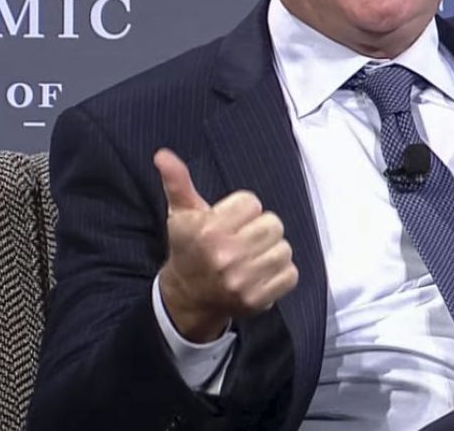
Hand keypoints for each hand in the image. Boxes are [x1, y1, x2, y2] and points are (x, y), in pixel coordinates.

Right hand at [153, 148, 298, 342]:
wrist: (188, 297)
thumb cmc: (189, 249)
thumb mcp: (181, 214)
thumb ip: (177, 181)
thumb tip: (163, 155)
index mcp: (208, 230)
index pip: (252, 203)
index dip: (242, 210)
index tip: (228, 222)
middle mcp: (225, 256)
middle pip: (273, 224)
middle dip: (260, 229)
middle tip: (243, 239)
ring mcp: (242, 280)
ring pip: (284, 248)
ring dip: (271, 251)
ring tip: (252, 257)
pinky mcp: (257, 299)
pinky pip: (290, 274)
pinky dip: (280, 274)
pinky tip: (260, 274)